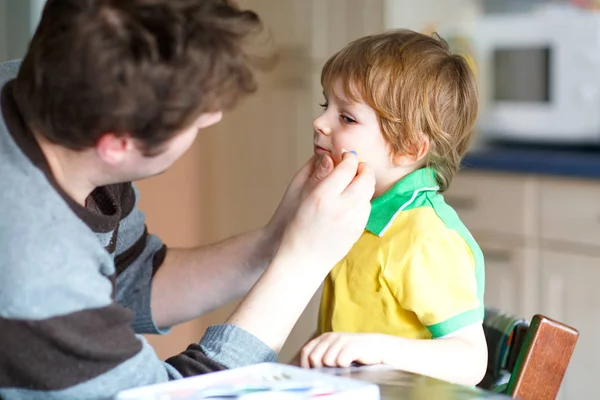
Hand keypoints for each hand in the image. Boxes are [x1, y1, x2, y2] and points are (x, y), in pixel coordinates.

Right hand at [279, 153, 374, 271]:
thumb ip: (317, 172)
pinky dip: (362, 200)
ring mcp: (353, 220)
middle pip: (366, 177)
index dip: (350, 157)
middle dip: (363, 168)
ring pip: (369, 192)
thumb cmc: (295, 226)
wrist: (301, 260)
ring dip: (363, 183)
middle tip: (354, 166)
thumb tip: (331, 156)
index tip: (346, 155)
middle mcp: (342, 207)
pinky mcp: (358, 230)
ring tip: (351, 183)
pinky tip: (350, 202)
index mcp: (323, 196)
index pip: (348, 166)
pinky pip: (367, 207)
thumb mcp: (298, 195)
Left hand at [300, 332, 385, 367]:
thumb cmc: (355, 353)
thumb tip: (306, 369)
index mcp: (324, 338)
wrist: (378, 347)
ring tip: (344, 364)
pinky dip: (345, 366)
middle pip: (314, 358)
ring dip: (335, 367)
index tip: (313, 373)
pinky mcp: (352, 346)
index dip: (306, 364)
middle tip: (332, 369)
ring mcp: (341, 340)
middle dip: (320, 368)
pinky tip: (351, 363)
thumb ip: (322, 355)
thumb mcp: (335, 351)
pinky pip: (340, 362)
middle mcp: (330, 337)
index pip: (306, 351)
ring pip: (327, 361)